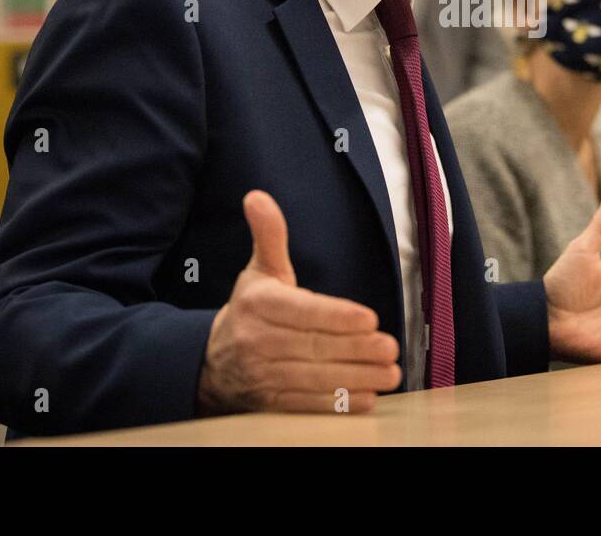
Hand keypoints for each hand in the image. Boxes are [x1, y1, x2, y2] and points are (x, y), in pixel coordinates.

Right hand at [196, 190, 401, 414]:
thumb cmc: (249, 312)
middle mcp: (257, 341)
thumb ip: (269, 236)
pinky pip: (307, 405)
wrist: (209, 364)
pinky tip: (367, 399)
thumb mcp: (259, 271)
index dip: (336, 316)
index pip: (302, 311)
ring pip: (314, 379)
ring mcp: (262, 376)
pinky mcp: (270, 404)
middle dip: (357, 349)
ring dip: (356, 379)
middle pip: (313, 347)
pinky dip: (338, 405)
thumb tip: (257, 196)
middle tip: (391, 347)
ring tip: (389, 373)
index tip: (370, 318)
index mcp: (258, 304)